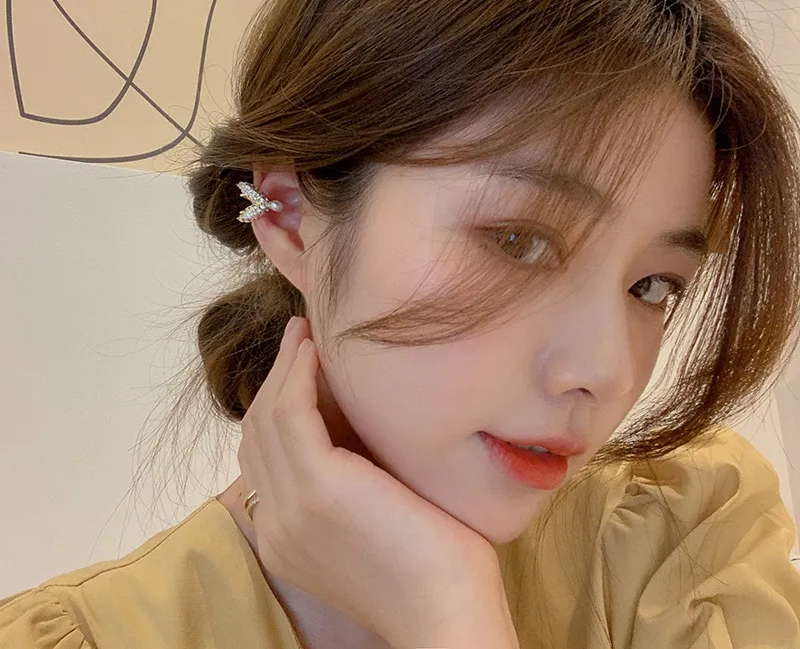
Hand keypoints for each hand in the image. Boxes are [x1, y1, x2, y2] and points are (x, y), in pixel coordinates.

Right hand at [236, 316, 509, 648]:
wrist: (449, 617)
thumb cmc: (432, 567)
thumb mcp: (372, 519)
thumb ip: (350, 479)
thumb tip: (353, 418)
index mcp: (285, 535)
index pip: (261, 457)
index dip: (275, 405)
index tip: (300, 367)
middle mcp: (275, 524)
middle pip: (257, 432)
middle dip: (275, 377)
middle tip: (299, 337)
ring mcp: (291, 507)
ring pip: (269, 416)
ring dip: (286, 367)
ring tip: (306, 333)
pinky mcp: (318, 488)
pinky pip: (292, 413)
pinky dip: (299, 376)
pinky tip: (317, 351)